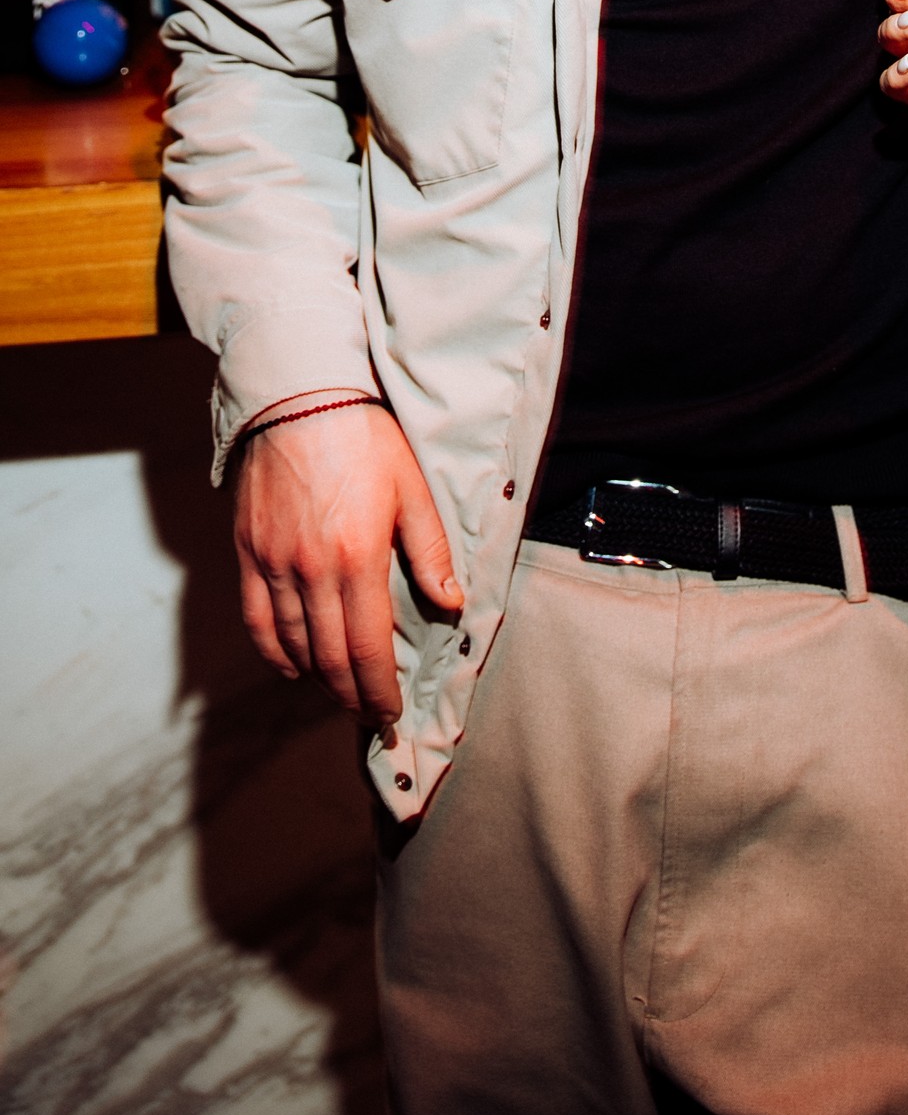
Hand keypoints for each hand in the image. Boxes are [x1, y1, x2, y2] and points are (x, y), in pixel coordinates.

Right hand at [233, 399, 462, 729]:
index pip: (368, 649)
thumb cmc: (365, 436)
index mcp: (358, 557)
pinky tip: (293, 665)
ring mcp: (274, 563)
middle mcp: (311, 570)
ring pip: (293, 645)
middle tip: (371, 717)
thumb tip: (452, 603)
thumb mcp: (413, 487)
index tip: (390, 715)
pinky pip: (256, 620)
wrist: (300, 396)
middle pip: (329, 658)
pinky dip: (275, 652)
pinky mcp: (248, 552)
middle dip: (352, 697)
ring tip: (341, 693)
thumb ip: (429, 550)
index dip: (379, 691)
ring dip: (318, 679)